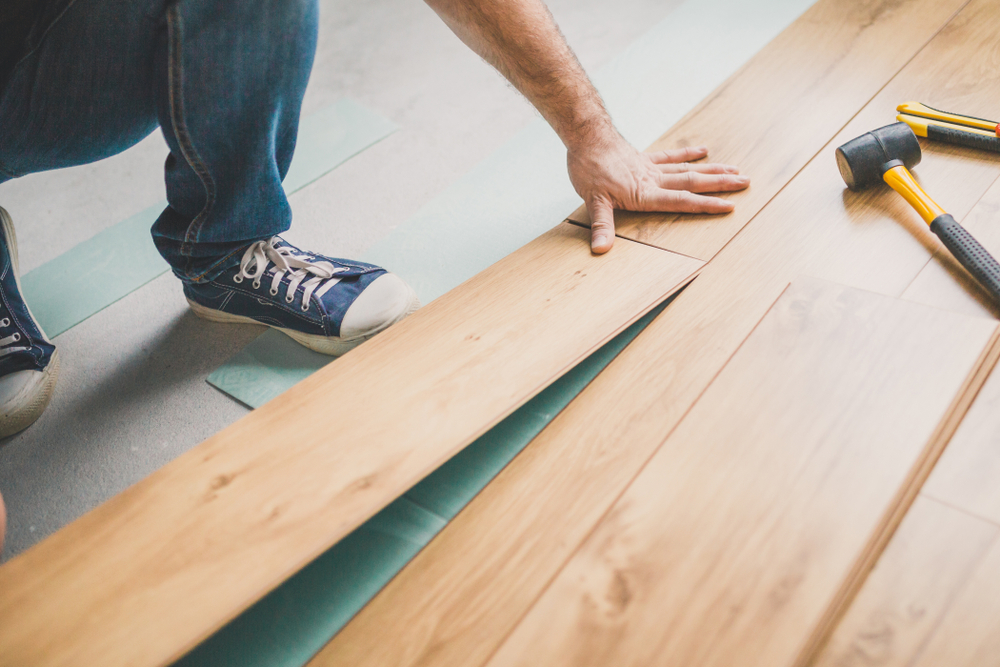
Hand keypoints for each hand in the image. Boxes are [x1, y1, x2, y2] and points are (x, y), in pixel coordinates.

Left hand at [567, 134, 749, 252]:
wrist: (586, 137)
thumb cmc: (589, 168)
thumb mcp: (593, 201)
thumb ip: (602, 225)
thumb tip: (601, 249)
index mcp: (646, 193)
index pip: (682, 201)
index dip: (706, 205)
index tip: (729, 206)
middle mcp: (654, 179)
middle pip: (693, 182)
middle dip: (720, 184)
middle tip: (746, 183)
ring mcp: (651, 167)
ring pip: (688, 169)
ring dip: (712, 170)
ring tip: (736, 170)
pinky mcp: (644, 158)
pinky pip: (670, 156)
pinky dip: (687, 154)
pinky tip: (704, 150)